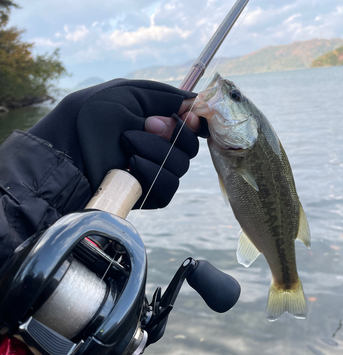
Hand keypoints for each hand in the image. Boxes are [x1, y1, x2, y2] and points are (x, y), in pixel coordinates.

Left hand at [29, 79, 201, 208]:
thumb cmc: (94, 115)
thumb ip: (166, 97)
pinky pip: (167, 188)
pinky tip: (132, 164)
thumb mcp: (132, 95)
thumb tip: (196, 102)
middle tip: (147, 123)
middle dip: (173, 133)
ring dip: (156, 150)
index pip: (192, 129)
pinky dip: (153, 174)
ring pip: (180, 167)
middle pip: (190, 148)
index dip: (194, 123)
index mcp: (159, 125)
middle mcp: (160, 149)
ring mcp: (154, 172)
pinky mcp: (147, 194)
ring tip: (127, 141)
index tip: (187, 116)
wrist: (70, 145)